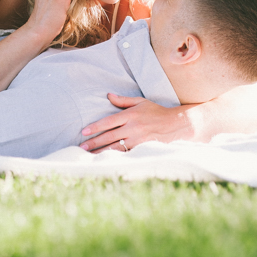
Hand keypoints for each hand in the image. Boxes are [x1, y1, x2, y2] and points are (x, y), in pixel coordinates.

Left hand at [79, 94, 200, 152]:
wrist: (176, 125)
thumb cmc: (156, 112)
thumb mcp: (140, 102)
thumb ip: (123, 100)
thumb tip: (108, 95)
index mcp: (130, 115)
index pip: (108, 122)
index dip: (95, 127)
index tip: (84, 132)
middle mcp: (133, 128)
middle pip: (109, 137)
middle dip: (94, 143)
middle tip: (81, 148)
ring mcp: (138, 140)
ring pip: (116, 148)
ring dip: (101, 152)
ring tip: (89, 156)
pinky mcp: (142, 148)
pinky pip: (126, 154)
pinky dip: (115, 157)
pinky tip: (106, 161)